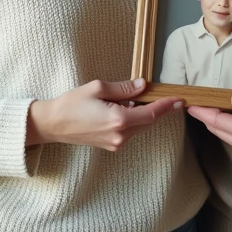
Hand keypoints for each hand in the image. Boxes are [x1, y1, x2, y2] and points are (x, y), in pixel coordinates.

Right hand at [27, 79, 182, 151]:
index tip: (179, 100)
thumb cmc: (71, 104)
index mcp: (118, 120)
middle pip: (148, 122)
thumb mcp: (98, 88)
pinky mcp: (111, 145)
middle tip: (169, 97)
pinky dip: (134, 120)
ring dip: (144, 114)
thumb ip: (123, 88)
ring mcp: (116, 143)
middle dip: (158, 109)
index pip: (151, 114)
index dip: (167, 107)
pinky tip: (126, 108)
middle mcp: (120, 135)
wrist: (53, 125)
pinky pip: (130, 131)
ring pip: (139, 127)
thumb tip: (142, 86)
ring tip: (140, 99)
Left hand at [187, 91, 231, 163]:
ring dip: (216, 122)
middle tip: (193, 101)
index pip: (219, 121)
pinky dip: (228, 129)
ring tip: (206, 106)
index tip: (189, 101)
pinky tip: (226, 117)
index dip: (202, 110)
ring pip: (226, 136)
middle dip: (204, 116)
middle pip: (218, 130)